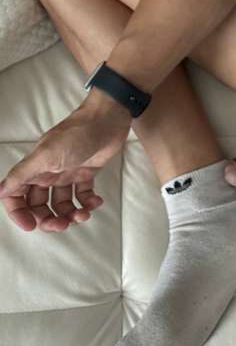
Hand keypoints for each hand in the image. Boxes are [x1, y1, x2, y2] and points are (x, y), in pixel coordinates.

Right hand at [0, 89, 131, 232]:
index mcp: (34, 169)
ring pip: (62, 204)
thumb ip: (22, 174)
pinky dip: (88, 202)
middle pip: (40, 205)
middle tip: (63, 224)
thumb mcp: (46, 156)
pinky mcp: (85, 173)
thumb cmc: (76, 133)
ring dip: (71, 214)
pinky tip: (95, 202)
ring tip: (84, 214)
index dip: (20, 214)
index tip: (31, 226)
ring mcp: (67, 173)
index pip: (17, 197)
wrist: (107, 119)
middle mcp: (48, 173)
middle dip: (50, 219)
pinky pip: (83, 195)